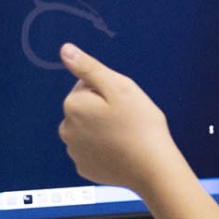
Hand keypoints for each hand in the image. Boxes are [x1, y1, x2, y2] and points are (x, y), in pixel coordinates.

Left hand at [57, 43, 188, 195]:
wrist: (153, 168)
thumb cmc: (141, 126)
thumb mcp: (119, 87)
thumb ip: (89, 67)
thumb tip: (65, 50)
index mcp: (73, 105)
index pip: (86, 86)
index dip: (108, 92)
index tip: (123, 104)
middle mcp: (66, 129)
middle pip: (84, 109)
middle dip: (102, 110)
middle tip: (126, 119)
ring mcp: (74, 151)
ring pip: (87, 130)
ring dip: (102, 130)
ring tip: (125, 137)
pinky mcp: (84, 168)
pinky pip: (92, 151)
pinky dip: (104, 150)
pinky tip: (120, 152)